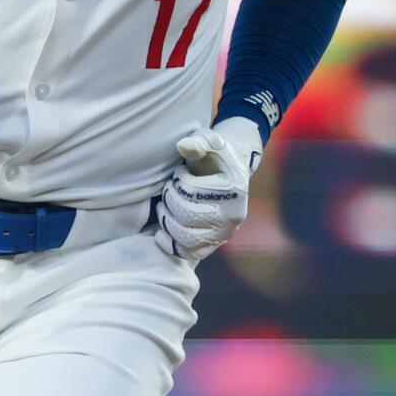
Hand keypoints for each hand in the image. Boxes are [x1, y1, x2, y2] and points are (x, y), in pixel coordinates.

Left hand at [154, 117, 263, 260]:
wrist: (229, 175)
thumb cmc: (215, 156)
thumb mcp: (210, 142)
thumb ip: (198, 142)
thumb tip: (183, 146)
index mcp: (234, 189)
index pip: (191, 191)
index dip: (178, 180)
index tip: (181, 172)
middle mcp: (232, 216)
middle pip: (186, 215)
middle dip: (169, 199)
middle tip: (169, 189)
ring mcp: (224, 234)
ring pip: (186, 237)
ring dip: (167, 220)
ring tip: (165, 206)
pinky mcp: (213, 245)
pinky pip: (189, 253)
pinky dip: (171, 244)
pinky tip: (161, 232)